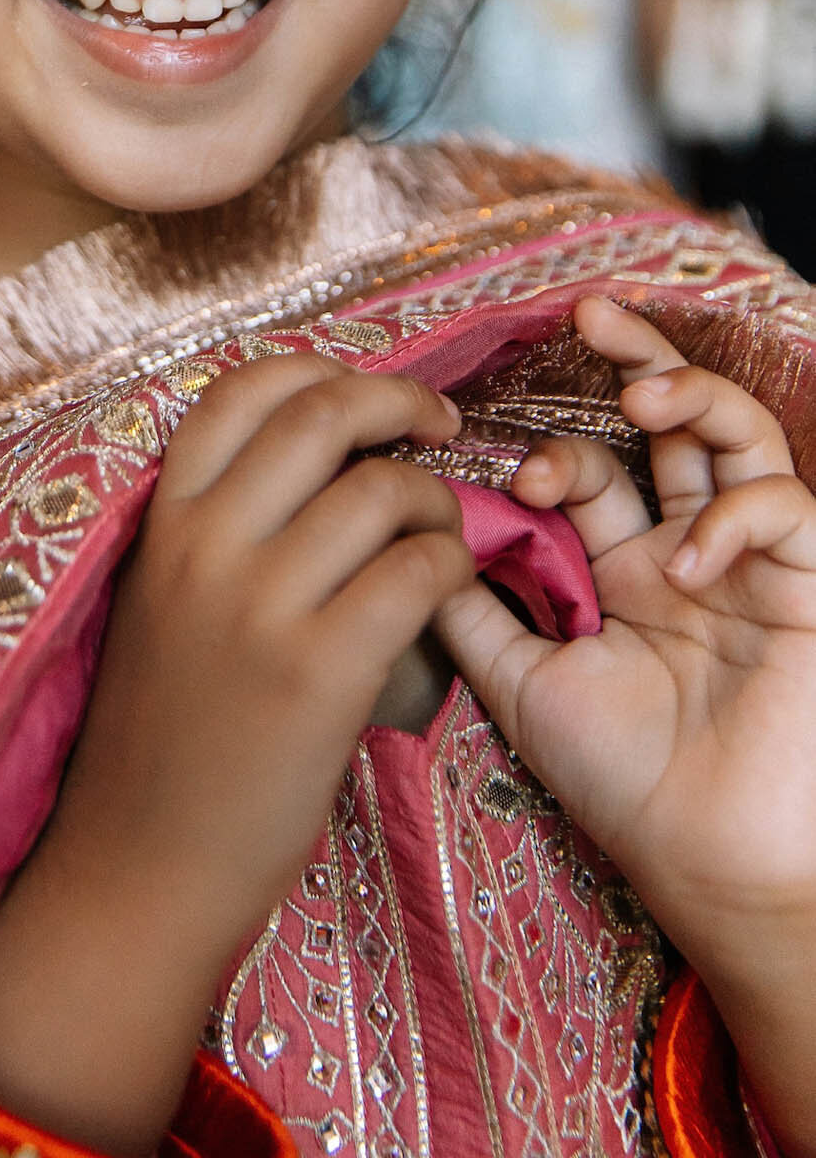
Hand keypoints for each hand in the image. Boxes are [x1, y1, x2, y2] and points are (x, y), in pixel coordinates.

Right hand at [0, 354, 471, 1154]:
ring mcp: (259, 605)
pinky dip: (449, 564)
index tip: (371, 396)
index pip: (244, 386)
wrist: (140, 866)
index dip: (324, 370)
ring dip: (435, 495)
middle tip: (438, 429)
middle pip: (323, 412)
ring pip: (381, 488)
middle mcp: (204, 544)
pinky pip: (416, 571)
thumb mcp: (163, 602)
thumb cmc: (163, 735)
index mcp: (164, 520)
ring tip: (442, 530)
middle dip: (400, 402)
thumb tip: (327, 457)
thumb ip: (222, 526)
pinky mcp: (318, 672)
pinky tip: (446, 592)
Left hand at [435, 296, 815, 1153]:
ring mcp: (748, 561)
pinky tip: (686, 559)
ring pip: (738, 436)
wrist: (711, 867)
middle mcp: (681, 545)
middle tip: (593, 315)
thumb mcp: (524, 686)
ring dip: (694, 398)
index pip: (587, 466)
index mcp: (616, 564)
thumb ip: (472, 613)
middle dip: (636, 357)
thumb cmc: (623, 782)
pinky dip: (736, 514)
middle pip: (671, 420)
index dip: (548, 453)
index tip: (513, 481)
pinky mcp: (805, 584)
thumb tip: (407, 537)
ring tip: (647, 399)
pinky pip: (786, 508)